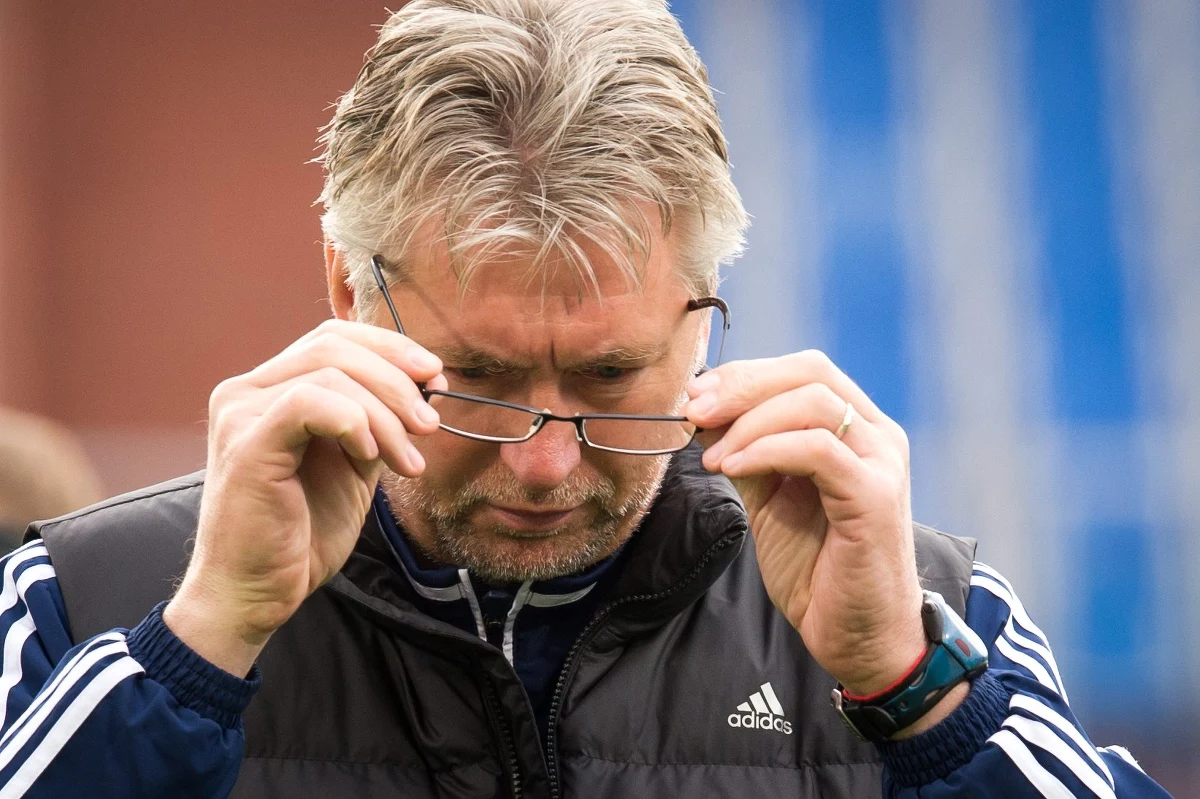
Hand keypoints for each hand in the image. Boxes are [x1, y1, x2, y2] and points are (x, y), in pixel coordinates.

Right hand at [163, 319, 445, 675]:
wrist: (256, 593)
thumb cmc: (301, 534)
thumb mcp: (355, 464)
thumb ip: (377, 420)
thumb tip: (425, 384)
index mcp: (269, 389)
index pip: (333, 337)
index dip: (390, 348)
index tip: (435, 379)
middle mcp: (246, 391)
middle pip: (334, 346)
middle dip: (396, 379)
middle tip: (429, 424)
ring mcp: (240, 413)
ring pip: (329, 372)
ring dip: (385, 413)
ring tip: (408, 460)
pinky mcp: (245, 442)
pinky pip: (308, 402)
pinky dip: (352, 421)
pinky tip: (370, 457)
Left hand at [685, 351, 924, 696]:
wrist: (857, 636)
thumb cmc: (818, 570)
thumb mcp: (769, 499)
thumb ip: (745, 454)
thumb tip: (701, 414)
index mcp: (855, 429)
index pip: (802, 371)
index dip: (745, 375)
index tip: (696, 397)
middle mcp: (876, 436)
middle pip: (810, 373)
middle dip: (743, 385)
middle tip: (694, 412)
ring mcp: (881, 462)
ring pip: (814, 402)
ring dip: (749, 422)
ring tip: (713, 458)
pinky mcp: (876, 496)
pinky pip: (819, 449)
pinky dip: (768, 449)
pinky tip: (733, 470)